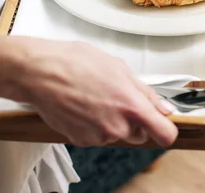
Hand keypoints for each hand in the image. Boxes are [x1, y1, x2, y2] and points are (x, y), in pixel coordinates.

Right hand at [7, 37, 177, 146]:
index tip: (162, 123)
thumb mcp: (118, 68)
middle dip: (134, 120)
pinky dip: (93, 125)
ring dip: (111, 120)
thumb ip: (146, 92)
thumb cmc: (75, 63)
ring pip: (117, 134)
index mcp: (131, 106)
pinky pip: (97, 136)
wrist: (40, 73)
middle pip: (140, 134)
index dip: (165, 129)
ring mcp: (99, 136)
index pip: (165, 134)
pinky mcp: (81, 141)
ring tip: (94, 97)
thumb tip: (164, 108)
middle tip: (116, 97)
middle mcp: (117, 126)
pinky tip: (83, 106)